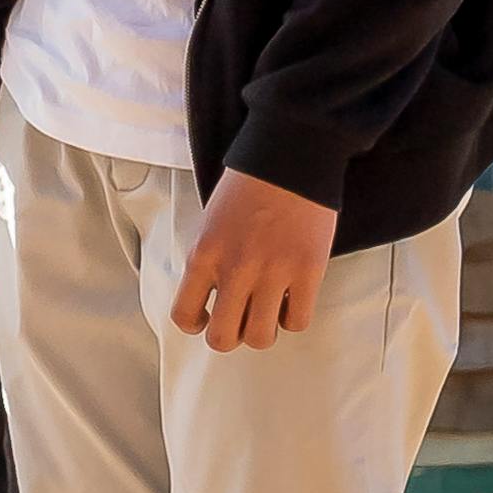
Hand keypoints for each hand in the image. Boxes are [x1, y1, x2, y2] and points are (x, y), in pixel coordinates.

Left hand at [169, 173, 339, 351]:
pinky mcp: (307, 271)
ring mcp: (272, 272)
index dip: (196, 325)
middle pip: (222, 339)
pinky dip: (293, 317)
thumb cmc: (250, 182)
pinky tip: (292, 298)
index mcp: (203, 254)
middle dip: (231, 335)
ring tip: (269, 310)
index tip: (208, 318)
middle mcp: (234, 268)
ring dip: (263, 330)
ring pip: (260, 337)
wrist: (290, 152)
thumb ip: (210, 260)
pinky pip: (297, 321)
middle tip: (241, 319)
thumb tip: (214, 296)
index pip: (184, 315)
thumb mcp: (211, 221)